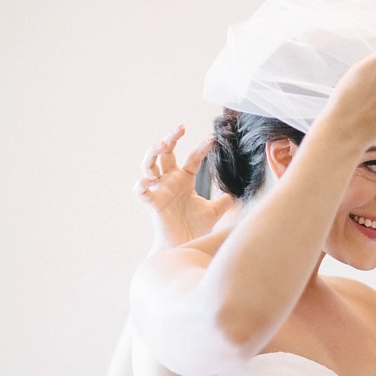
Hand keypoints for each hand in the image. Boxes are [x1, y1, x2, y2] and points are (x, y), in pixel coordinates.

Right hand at [133, 125, 234, 249]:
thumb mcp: (214, 212)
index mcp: (184, 180)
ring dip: (153, 153)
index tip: (212, 140)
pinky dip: (142, 183)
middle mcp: (169, 181)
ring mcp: (159, 190)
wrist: (184, 247)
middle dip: (170, 139)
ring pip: (148, 165)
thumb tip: (235, 194)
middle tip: (180, 128)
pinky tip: (150, 180)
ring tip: (162, 145)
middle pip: (165, 154)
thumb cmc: (195, 228)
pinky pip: (140, 190)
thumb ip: (223, 201)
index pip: (191, 158)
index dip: (200, 148)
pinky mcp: (152, 203)